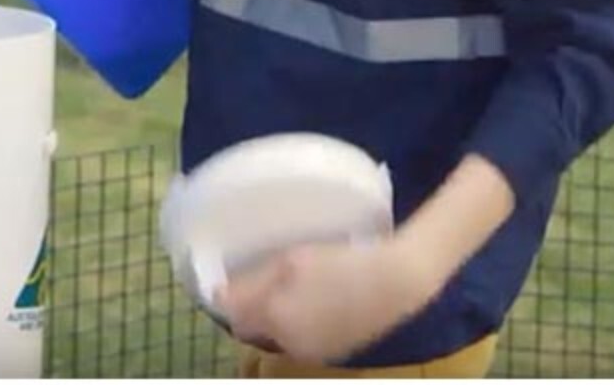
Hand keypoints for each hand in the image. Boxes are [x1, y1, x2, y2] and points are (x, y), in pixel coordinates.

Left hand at [215, 238, 440, 365]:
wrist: (396, 282)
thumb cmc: (340, 262)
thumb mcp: (290, 262)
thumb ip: (252, 283)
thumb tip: (217, 296)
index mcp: (276, 321)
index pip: (235, 317)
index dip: (231, 296)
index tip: (232, 276)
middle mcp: (291, 345)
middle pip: (257, 327)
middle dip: (255, 305)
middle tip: (264, 273)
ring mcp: (316, 352)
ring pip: (281, 333)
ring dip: (278, 313)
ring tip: (293, 282)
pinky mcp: (337, 351)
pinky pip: (305, 337)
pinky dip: (302, 320)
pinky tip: (316, 296)